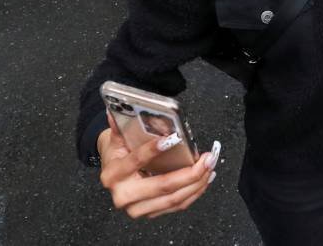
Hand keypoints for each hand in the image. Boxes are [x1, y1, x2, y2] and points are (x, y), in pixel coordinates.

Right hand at [98, 114, 218, 218]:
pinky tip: (205, 178)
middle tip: (207, 159)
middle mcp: (123, 195)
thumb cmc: (118, 153)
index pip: (136, 160)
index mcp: (114, 174)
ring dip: (197, 183)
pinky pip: (176, 206)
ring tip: (210, 166)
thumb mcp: (116, 138)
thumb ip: (119, 125)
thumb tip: (117, 108)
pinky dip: (194, 192)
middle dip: (190, 173)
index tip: (174, 138)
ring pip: (174, 199)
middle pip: (163, 186)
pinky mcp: (150, 213)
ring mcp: (137, 208)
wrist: (112, 175)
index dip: (154, 150)